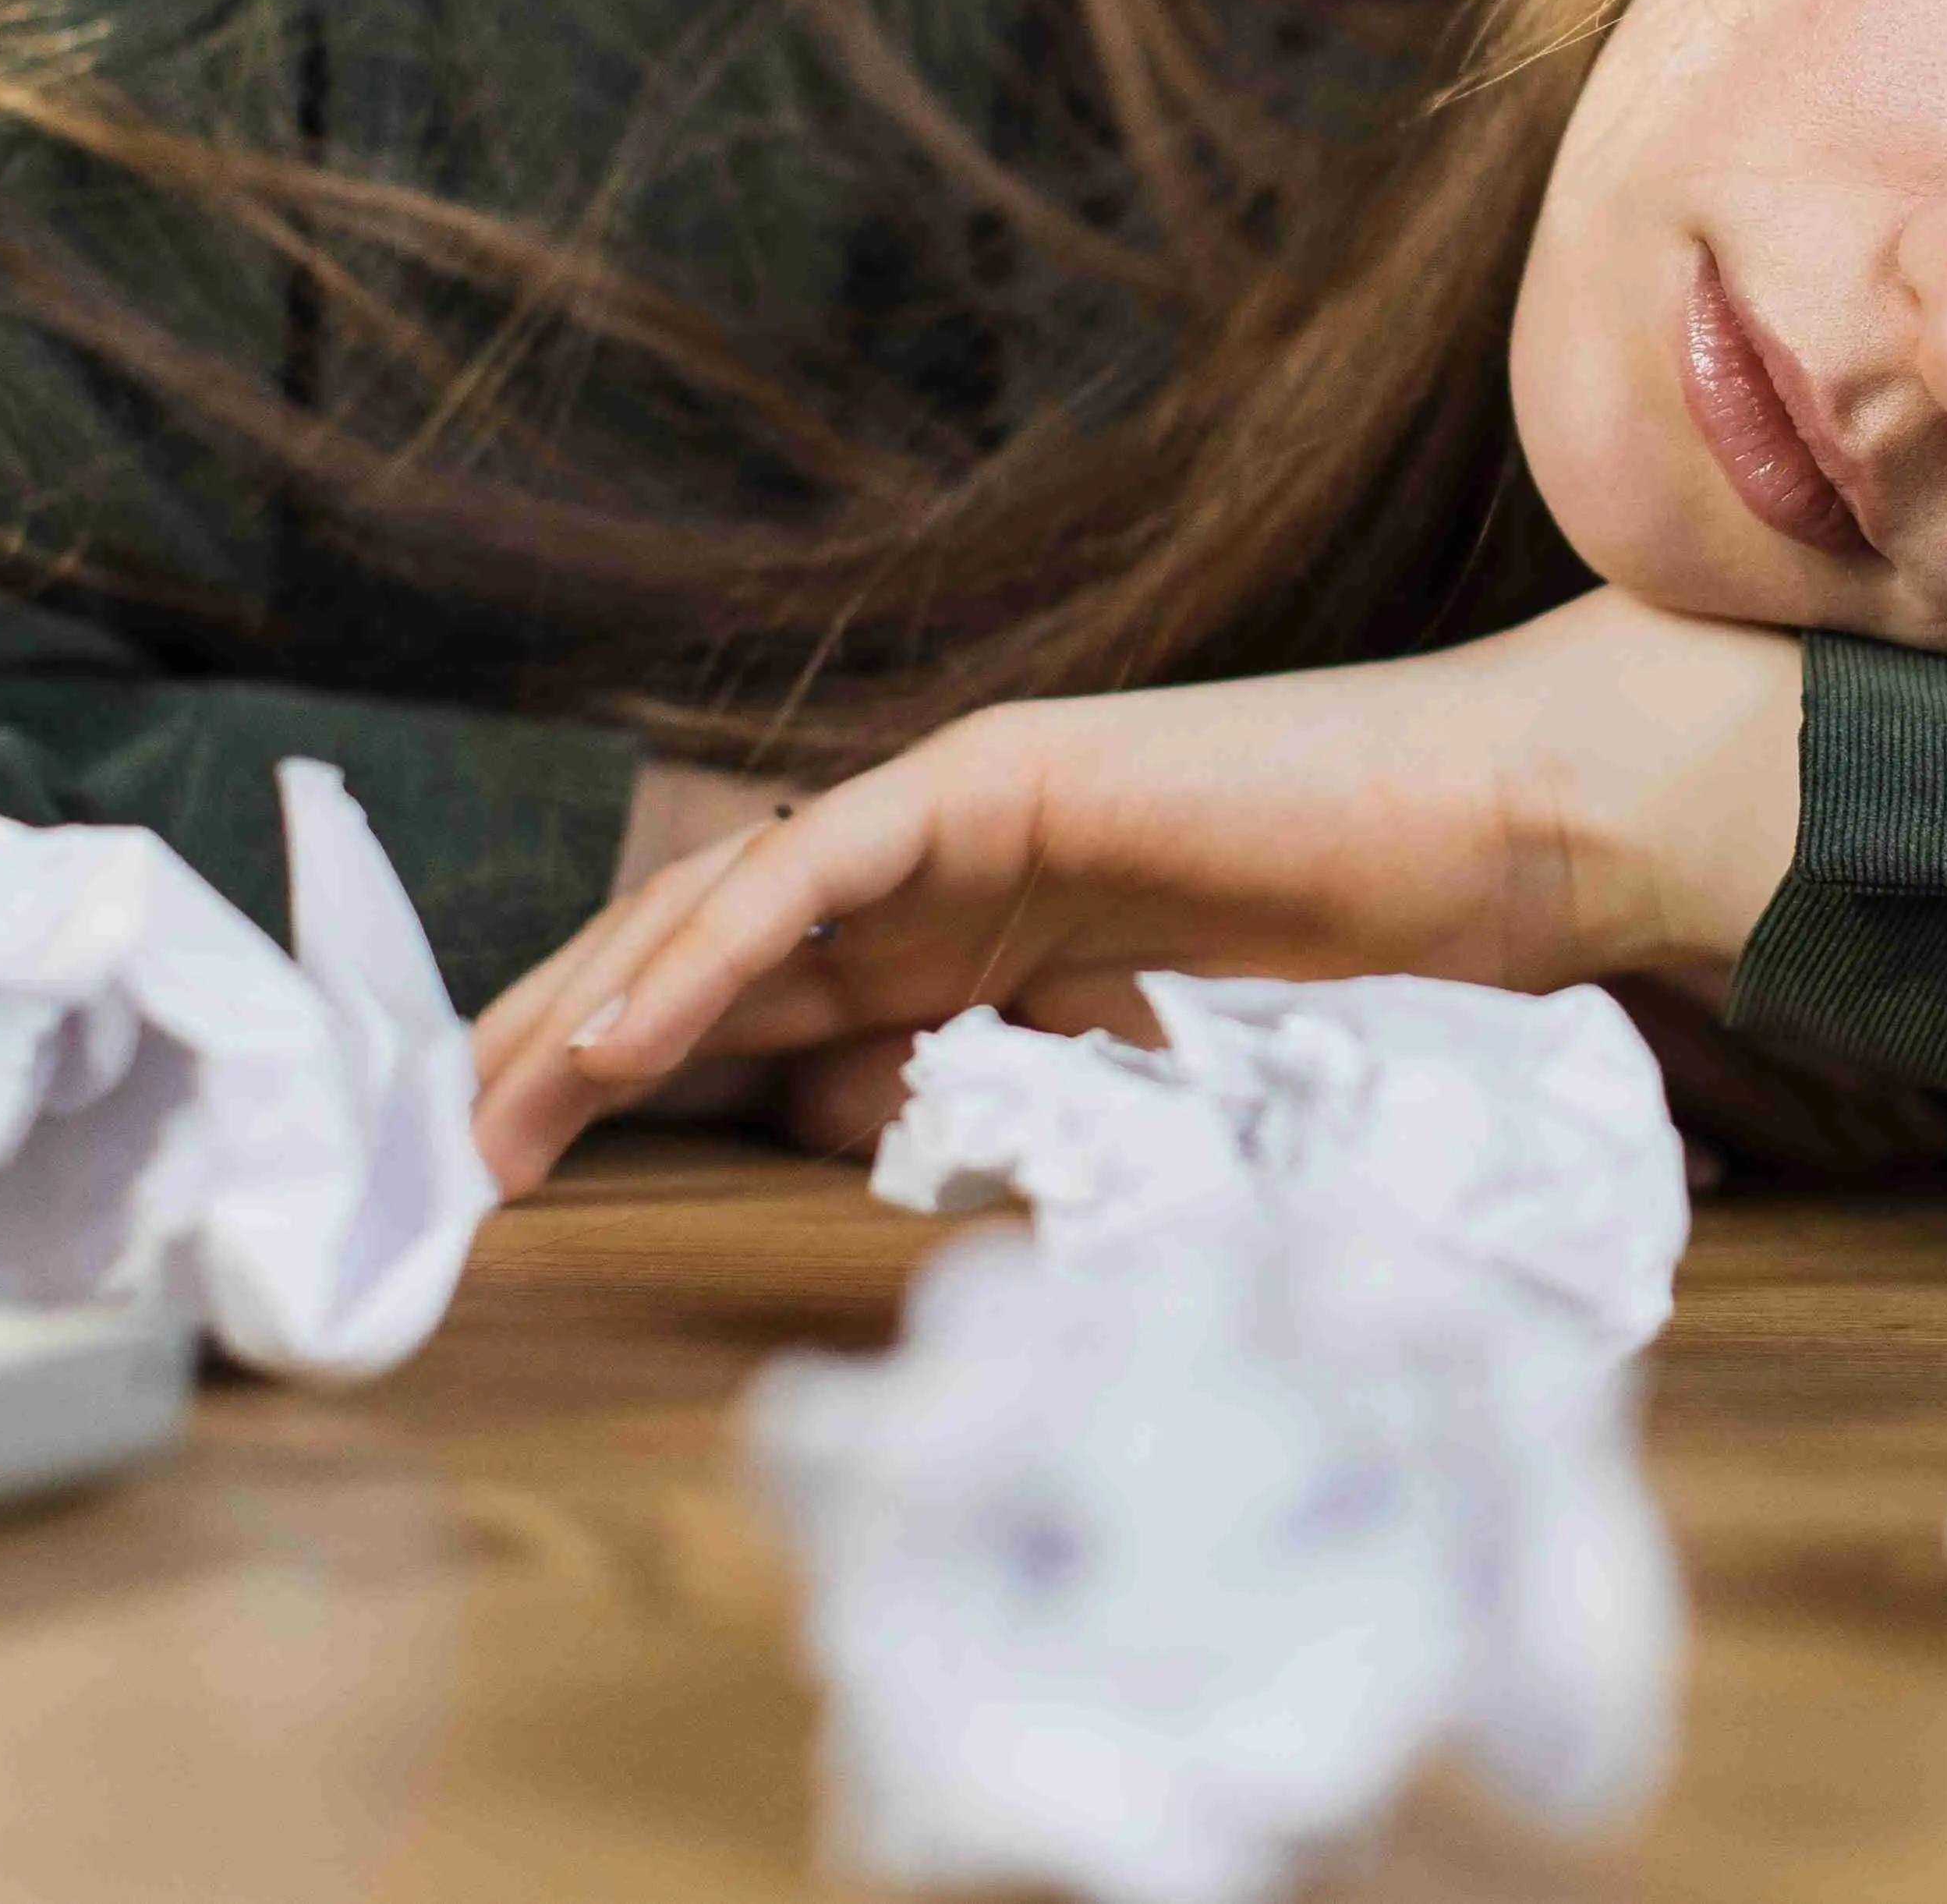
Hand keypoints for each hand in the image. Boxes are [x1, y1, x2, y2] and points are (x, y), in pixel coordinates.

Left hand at [465, 589, 1803, 1192]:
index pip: (761, 996)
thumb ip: (1033, 1089)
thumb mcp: (1155, 1060)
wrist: (1499, 828)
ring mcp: (968, 799)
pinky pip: (821, 872)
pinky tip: (622, 1043)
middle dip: (565, 1041)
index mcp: (975, 919)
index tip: (528, 1168)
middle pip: (706, 945)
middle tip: (447, 1153)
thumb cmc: (1374, 941)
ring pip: (730, 903)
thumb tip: (917, 1162)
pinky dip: (710, 957)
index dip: (633, 1070)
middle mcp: (944, 851)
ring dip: (593, 1008)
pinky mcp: (1004, 778)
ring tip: (487, 1114)